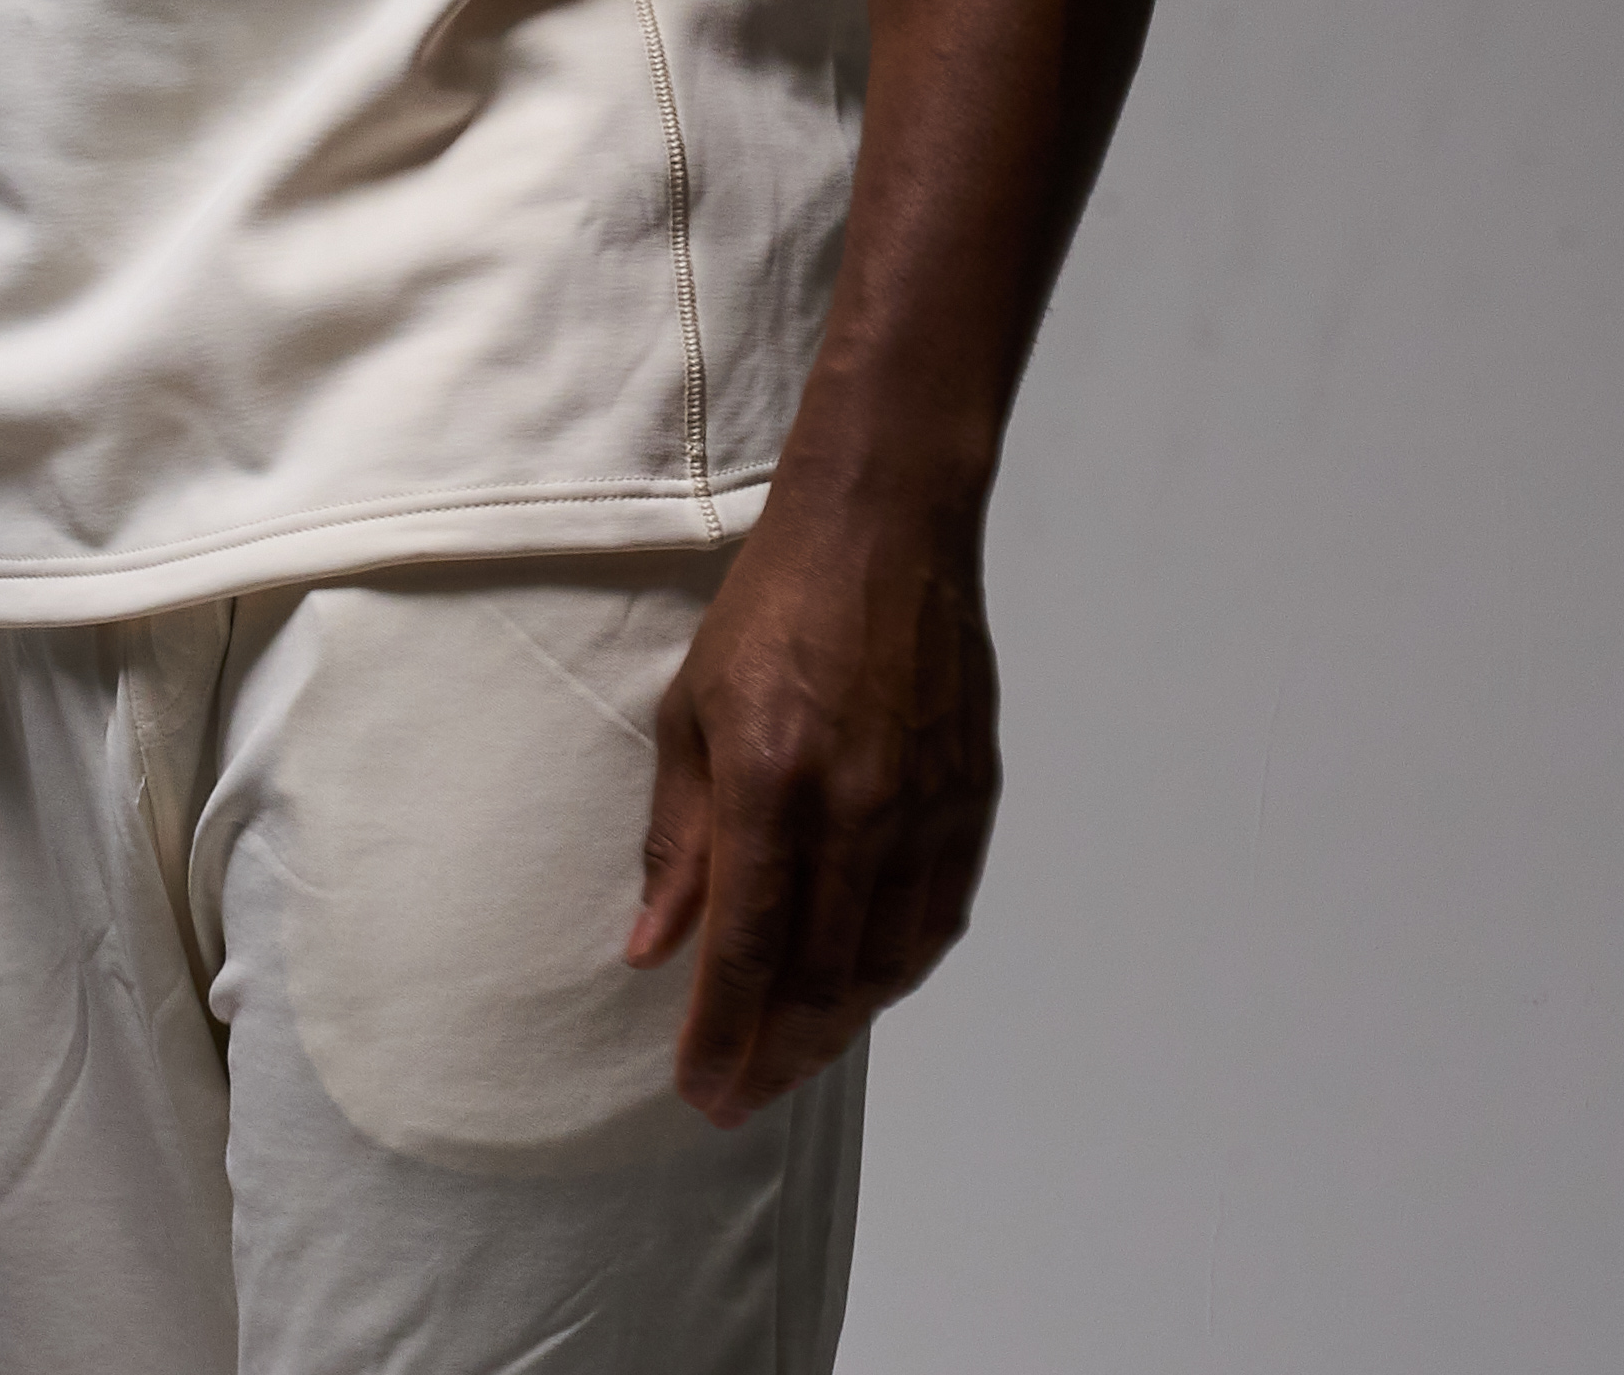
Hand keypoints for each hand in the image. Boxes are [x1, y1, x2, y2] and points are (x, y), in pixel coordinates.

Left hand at [624, 474, 1002, 1124]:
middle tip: (738, 1095)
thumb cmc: (774, 605)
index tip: (699, 1090)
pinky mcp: (970, 797)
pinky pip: (938, 918)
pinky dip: (898, 971)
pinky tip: (864, 992)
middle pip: (820, 976)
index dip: (722, 1032)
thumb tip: (653, 945)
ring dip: (837, 1026)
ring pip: (885, 962)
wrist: (883, 528)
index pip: (748, 947)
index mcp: (773, 781)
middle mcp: (857, 807)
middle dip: (774, 1051)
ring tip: (791, 1056)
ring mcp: (923, 807)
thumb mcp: (693, 708)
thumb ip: (679, 836)